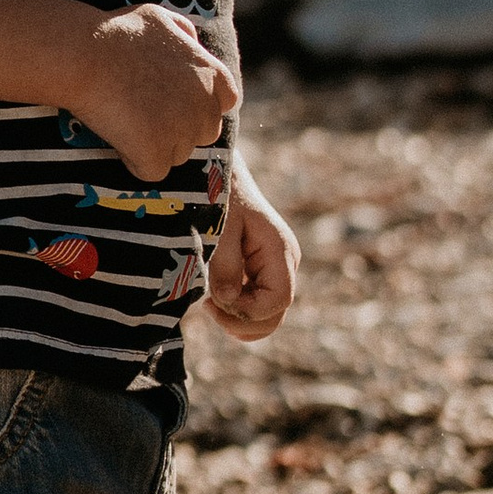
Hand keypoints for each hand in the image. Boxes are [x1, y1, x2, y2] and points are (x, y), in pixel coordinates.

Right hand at [58, 0, 240, 182]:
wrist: (85, 54)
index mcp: (212, 75)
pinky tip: (116, 137)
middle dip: (179, 128)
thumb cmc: (117, 32)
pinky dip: (134, 160)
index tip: (172, 101)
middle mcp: (204, 107)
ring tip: (124, 121)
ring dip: (154, 145)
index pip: (225, 102)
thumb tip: (192, 42)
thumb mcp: (160, 19)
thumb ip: (184, 32)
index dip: (198, 105)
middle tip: (143, 114)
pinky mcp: (156, 153)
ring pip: (176, 154)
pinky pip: (151, 171)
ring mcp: (182, 133)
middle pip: (203, 133)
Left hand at [205, 168, 297, 339]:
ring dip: (238, 318)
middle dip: (243, 320)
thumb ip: (225, 264)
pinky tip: (213, 298)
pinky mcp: (260, 272)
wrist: (219, 173)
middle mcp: (284, 264)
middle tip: (209, 306)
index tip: (217, 302)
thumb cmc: (219, 196)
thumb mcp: (219, 227)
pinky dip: (236, 310)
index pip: (279, 300)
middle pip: (275, 314)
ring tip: (209, 302)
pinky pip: (255, 304)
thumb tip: (227, 300)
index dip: (249, 311)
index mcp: (279, 251)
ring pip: (266, 315)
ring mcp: (274, 270)